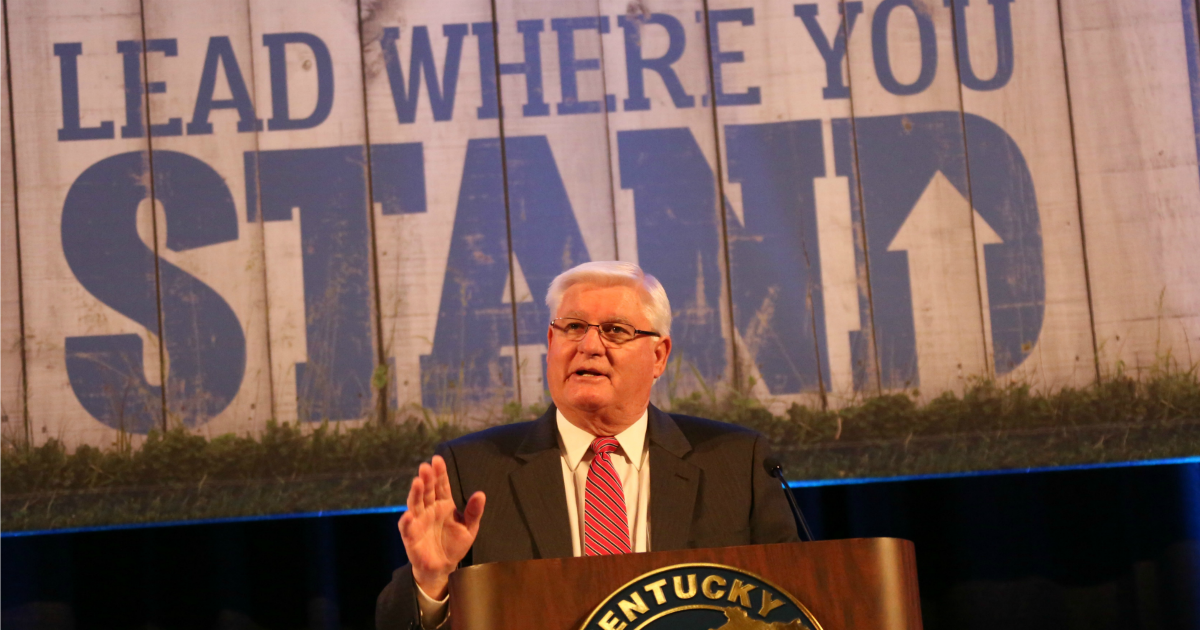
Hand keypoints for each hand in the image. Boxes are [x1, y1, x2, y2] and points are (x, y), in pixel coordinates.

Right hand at [398, 455, 485, 599]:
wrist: (443, 567)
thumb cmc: (455, 544)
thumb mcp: (469, 528)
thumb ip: (473, 512)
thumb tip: (480, 494)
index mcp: (444, 504)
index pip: (441, 485)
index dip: (439, 473)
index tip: (437, 460)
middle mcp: (429, 509)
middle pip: (427, 491)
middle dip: (426, 478)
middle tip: (426, 467)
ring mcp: (419, 521)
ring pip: (415, 504)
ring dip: (415, 493)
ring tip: (417, 482)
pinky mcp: (411, 536)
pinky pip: (407, 527)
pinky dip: (407, 521)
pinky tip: (409, 514)